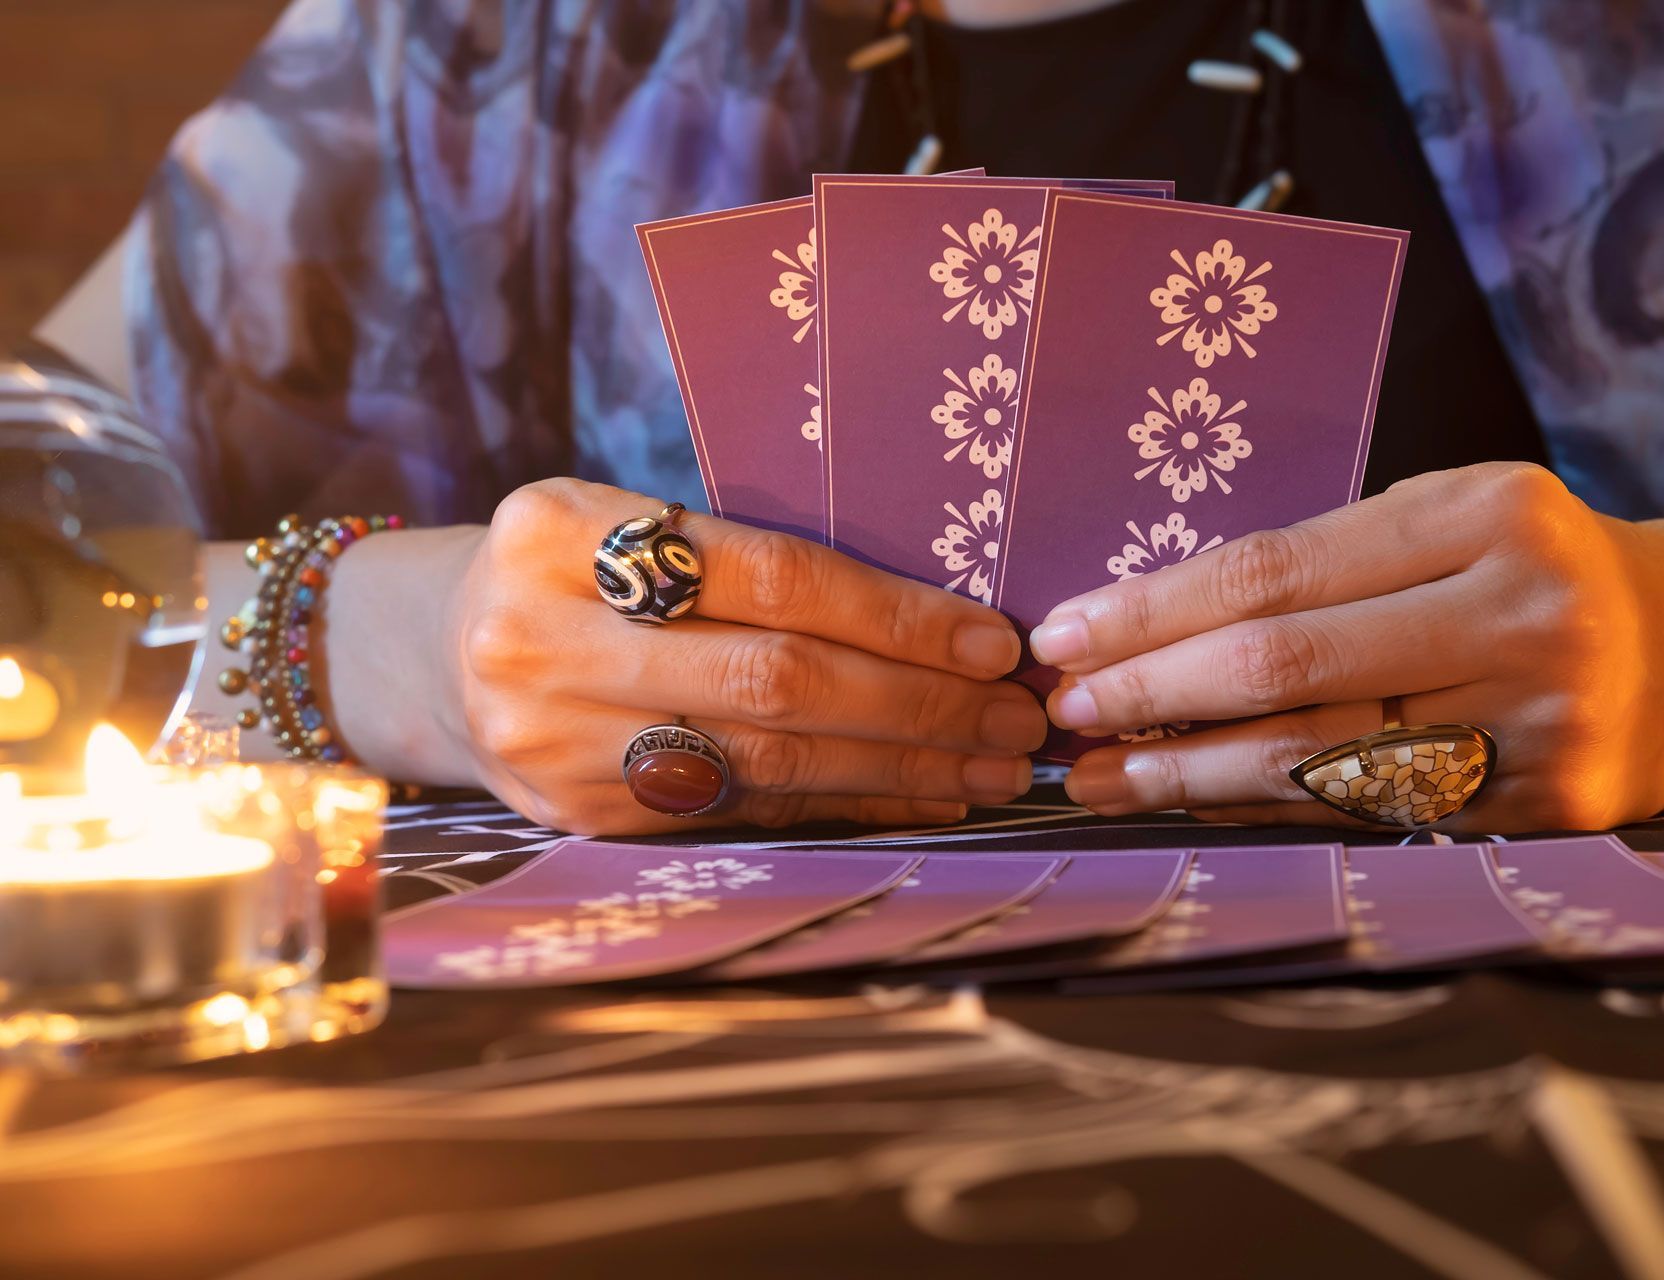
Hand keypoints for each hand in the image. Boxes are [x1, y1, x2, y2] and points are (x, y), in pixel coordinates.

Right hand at [340, 478, 1045, 833]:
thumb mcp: (621, 520)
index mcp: (562, 533)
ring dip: (898, 770)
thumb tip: (934, 621)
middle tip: (1014, 720)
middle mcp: (543, 641)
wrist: (425, 654)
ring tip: (986, 766)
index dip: (895, 616)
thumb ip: (739, 560)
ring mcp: (553, 742)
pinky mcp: (576, 815)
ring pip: (767, 763)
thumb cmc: (565, 569)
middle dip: (918, 706)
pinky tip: (910, 798)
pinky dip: (838, 804)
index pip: (770, 576)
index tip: (990, 643)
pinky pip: (738, 808)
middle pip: (776, 682)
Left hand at [1027, 463, 1663, 830]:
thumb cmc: (1523, 569)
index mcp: (1485, 512)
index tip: (1065, 635)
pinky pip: (1369, 812)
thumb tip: (1149, 628)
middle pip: (1287, 666)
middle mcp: (1522, 612)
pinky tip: (1193, 800)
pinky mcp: (1551, 802)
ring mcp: (1544, 718)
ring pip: (1320, 759)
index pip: (1275, 570)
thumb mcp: (1446, 519)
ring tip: (1099, 776)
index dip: (1154, 610)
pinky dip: (1264, 807)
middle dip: (1153, 692)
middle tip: (1064, 712)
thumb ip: (1326, 564)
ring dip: (1187, 772)